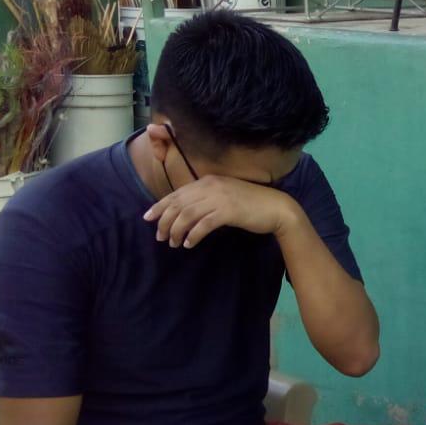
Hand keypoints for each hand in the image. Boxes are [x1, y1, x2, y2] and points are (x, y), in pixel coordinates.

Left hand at [143, 177, 299, 247]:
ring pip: (188, 214)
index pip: (177, 193)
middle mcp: (211, 186)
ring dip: (177, 230)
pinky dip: (193, 235)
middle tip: (159, 236)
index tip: (148, 218)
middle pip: (179, 204)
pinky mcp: (228, 211)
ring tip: (173, 243)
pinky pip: (203, 224)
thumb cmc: (252, 204)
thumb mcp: (226, 196)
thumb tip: (187, 212)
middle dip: (165, 221)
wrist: (277, 208)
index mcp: (208, 181)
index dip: (160, 206)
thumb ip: (207, 199)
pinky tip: (189, 244)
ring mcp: (220, 198)